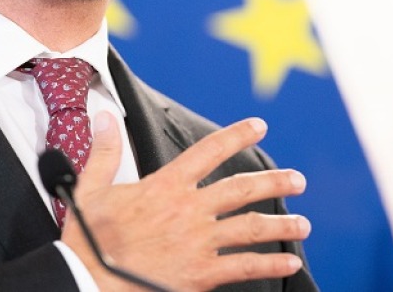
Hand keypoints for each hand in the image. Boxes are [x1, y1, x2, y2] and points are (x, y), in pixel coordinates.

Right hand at [60, 112, 309, 291]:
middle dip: (275, 181)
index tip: (259, 126)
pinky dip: (270, 264)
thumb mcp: (91, 190)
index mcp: (165, 186)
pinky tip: (288, 264)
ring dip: (282, 225)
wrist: (89, 281)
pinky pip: (244, 266)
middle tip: (297, 180)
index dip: (237, 135)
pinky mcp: (201, 274)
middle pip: (242, 188)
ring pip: (251, 227)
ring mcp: (198, 242)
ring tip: (303, 224)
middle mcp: (189, 210)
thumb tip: (104, 117)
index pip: (208, 150)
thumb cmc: (89, 241)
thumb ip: (105, 152)